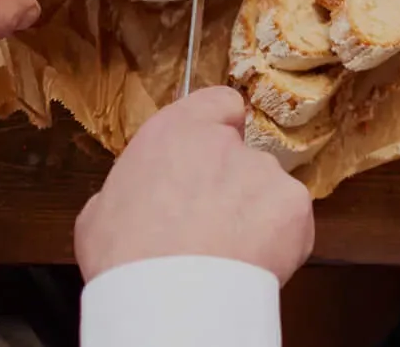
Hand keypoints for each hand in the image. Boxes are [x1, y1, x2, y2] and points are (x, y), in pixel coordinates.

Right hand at [75, 87, 313, 283]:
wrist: (172, 296)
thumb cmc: (126, 257)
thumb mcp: (102, 211)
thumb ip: (136, 187)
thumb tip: (145, 198)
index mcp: (177, 132)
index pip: (218, 103)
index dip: (218, 127)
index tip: (211, 153)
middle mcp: (228, 144)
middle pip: (241, 157)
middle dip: (230, 187)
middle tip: (208, 226)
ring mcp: (267, 172)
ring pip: (266, 191)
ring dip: (254, 215)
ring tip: (226, 253)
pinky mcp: (296, 206)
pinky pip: (290, 222)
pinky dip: (278, 241)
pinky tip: (250, 263)